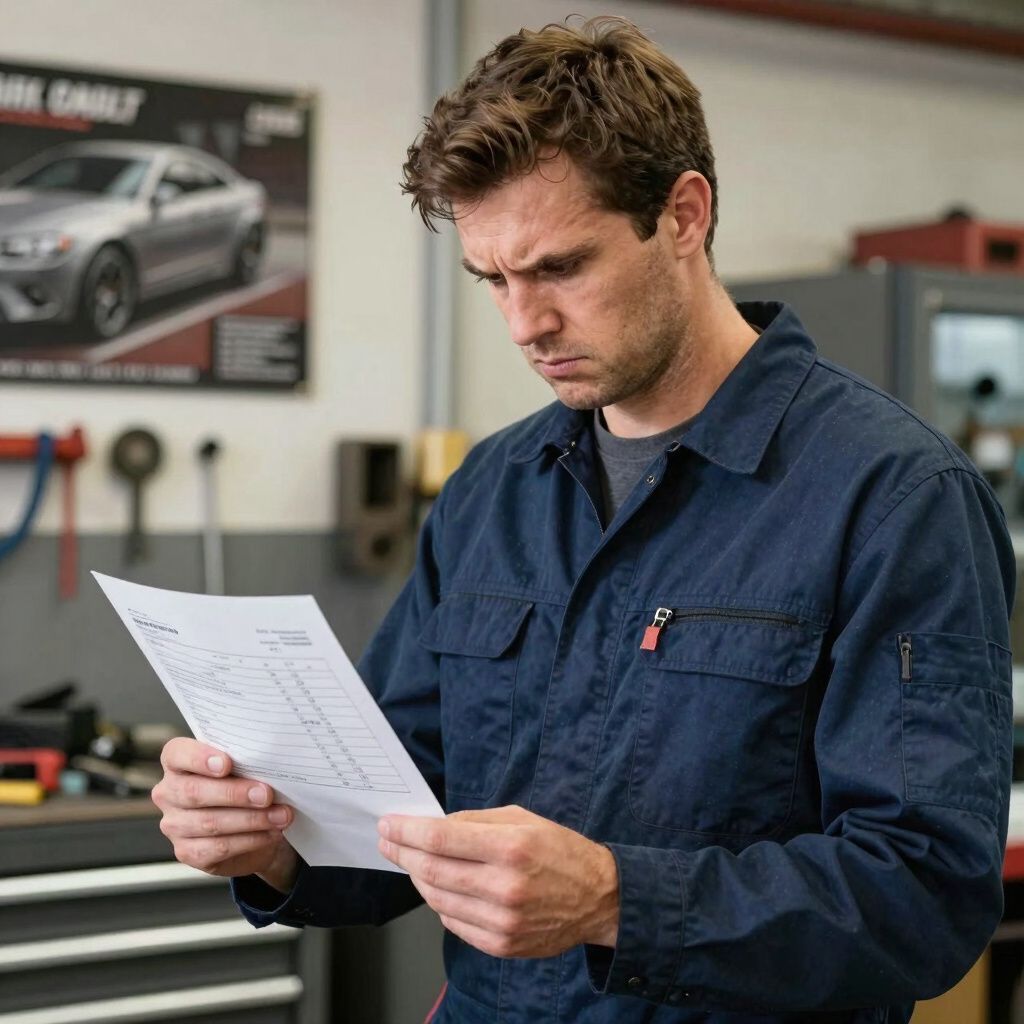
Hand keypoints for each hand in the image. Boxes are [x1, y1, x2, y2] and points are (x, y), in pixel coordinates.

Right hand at [152, 737, 298, 892]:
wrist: (250, 826)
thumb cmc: (244, 784)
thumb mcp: (244, 767)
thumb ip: (245, 761)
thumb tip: (269, 764)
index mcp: (177, 762)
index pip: (177, 754)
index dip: (199, 758)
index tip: (227, 764)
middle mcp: (168, 793)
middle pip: (195, 792)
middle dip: (235, 793)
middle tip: (267, 794)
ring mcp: (174, 825)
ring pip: (210, 823)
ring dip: (251, 819)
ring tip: (280, 815)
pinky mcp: (186, 852)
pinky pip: (218, 848)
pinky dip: (250, 840)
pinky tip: (270, 833)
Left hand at [377, 804, 618, 957]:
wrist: (598, 898)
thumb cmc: (560, 851)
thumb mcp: (522, 818)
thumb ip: (475, 821)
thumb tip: (434, 827)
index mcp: (511, 846)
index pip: (441, 839)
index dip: (407, 832)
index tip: (388, 825)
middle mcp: (505, 886)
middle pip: (432, 871)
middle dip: (402, 853)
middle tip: (388, 842)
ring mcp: (502, 920)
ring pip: (437, 899)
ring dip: (417, 878)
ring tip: (413, 862)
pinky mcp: (501, 944)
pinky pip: (453, 923)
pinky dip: (439, 903)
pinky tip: (440, 887)